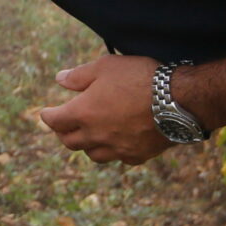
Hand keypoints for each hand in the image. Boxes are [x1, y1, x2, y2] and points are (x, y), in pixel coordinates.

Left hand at [36, 54, 171, 165]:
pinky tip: (117, 145)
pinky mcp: (138, 155)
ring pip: (94, 155)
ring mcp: (117, 148)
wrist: (179, 100)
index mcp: (83, 113)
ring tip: (88, 137)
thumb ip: (79, 76)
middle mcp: (96, 135)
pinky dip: (115, 153)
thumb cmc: (139, 78)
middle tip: (64, 126)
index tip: (46, 113)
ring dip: (87, 146)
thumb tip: (59, 79)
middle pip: (70, 142)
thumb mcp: (105, 66)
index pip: (55, 121)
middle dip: (64, 133)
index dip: (48, 116)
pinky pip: (120, 159)